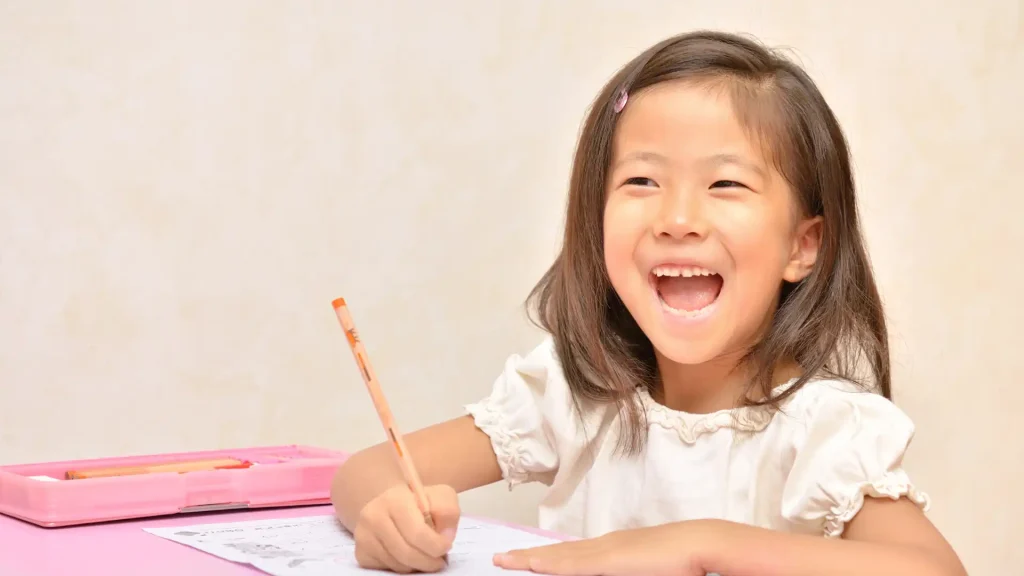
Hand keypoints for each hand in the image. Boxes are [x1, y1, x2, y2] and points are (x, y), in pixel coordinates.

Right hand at [353, 484, 459, 572]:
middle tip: (439, 561)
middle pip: (406, 553)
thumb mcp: (439, 496)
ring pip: (397, 564)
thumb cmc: (418, 502)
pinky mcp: (360, 552)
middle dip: (429, 562)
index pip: (417, 533)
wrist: (390, 503)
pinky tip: (408, 556)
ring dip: (417, 565)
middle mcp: (373, 516)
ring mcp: (363, 536)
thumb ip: (448, 511)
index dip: (436, 546)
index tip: (446, 546)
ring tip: (425, 555)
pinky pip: (386, 569)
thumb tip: (445, 536)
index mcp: (394, 499)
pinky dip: (402, 568)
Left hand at [492, 520, 723, 575]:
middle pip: (559, 553)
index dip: (547, 558)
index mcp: (613, 550)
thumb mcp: (646, 570)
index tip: (527, 561)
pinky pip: (571, 564)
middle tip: (502, 559)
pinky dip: (549, 563)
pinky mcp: (608, 560)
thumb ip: (628, 571)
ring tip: (505, 561)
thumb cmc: (682, 561)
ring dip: (531, 559)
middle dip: (529, 557)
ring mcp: (605, 551)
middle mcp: (604, 546)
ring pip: (559, 557)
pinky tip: (530, 565)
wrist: (701, 544)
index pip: (572, 556)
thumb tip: (622, 571)